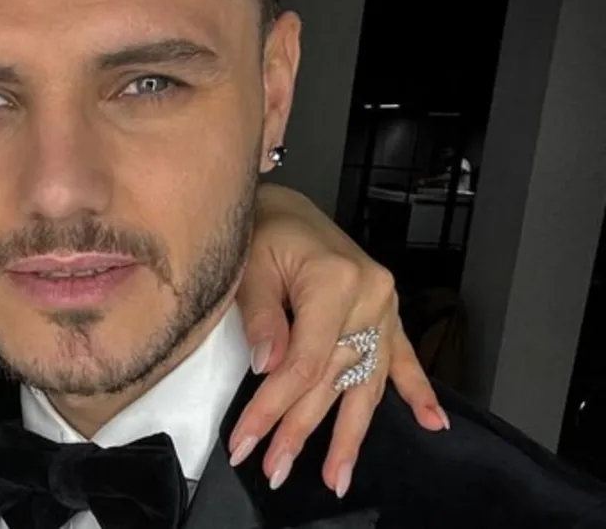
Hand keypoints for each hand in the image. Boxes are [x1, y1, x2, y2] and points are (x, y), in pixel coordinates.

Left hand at [228, 184, 448, 496]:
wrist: (284, 204)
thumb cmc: (263, 229)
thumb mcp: (251, 267)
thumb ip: (262, 317)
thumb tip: (268, 367)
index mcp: (336, 281)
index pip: (305, 362)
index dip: (273, 406)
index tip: (247, 440)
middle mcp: (370, 297)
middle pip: (333, 379)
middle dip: (300, 430)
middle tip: (275, 469)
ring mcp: (384, 306)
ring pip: (366, 380)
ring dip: (351, 432)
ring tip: (338, 476)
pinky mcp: (385, 312)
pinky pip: (403, 357)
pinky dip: (417, 390)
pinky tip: (433, 423)